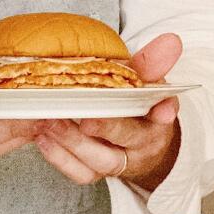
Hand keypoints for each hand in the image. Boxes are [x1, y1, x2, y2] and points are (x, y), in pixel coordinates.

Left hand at [34, 33, 182, 193]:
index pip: (163, 112)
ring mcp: (118, 161)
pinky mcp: (96, 172)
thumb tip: (171, 40)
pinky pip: (80, 173)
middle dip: (107, 127)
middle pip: (128, 138)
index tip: (161, 111)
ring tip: (51, 121)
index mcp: (157, 117)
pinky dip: (60, 158)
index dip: (163, 111)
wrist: (136, 145)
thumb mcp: (146, 81)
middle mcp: (141, 143)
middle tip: (86, 118)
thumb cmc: (135, 105)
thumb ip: (152, 62)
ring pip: (100, 160)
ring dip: (74, 142)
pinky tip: (43, 137)